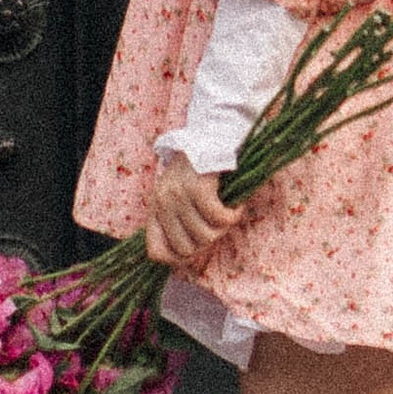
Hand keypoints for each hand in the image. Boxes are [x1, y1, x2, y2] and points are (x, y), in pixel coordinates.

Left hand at [146, 149, 244, 266]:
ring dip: (223, 228)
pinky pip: (219, 219)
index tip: (198, 249)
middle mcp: (163, 202)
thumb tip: (187, 257)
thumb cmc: (198, 169)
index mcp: (156, 207)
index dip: (179, 260)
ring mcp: (179, 195)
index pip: (157, 252)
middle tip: (217, 227)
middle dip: (207, 244)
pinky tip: (237, 206)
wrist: (210, 133)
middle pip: (187, 250)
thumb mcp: (178, 195)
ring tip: (227, 212)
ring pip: (205, 236)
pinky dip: (233, 216)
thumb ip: (177, 221)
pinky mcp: (198, 188)